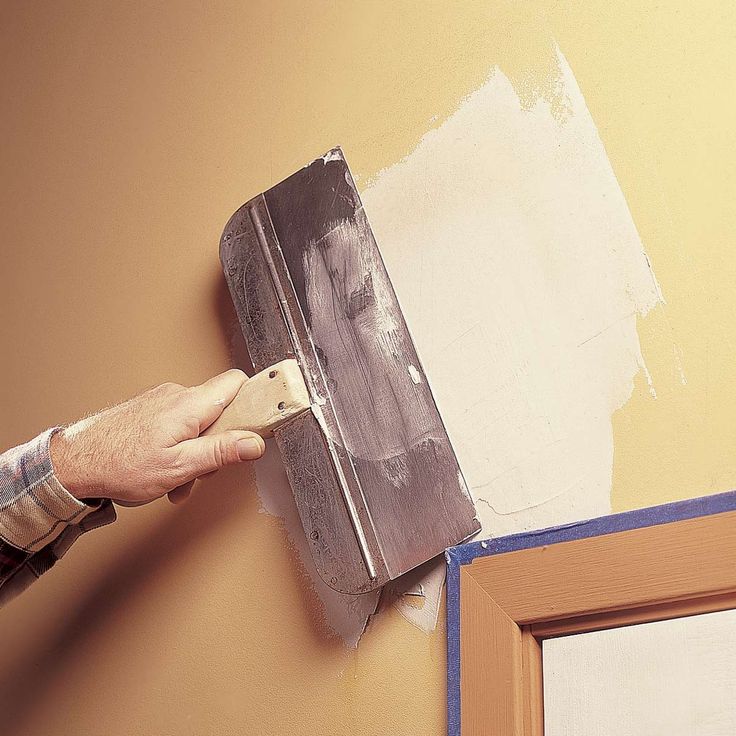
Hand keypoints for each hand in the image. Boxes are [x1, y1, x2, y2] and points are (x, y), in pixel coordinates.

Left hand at [50, 369, 264, 505]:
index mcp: (189, 405)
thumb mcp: (178, 467)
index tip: (260, 421)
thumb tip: (254, 443)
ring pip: (198, 420)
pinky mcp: (149, 409)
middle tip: (203, 469)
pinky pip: (179, 422)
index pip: (236, 382)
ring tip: (177, 477)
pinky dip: (179, 445)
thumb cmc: (117, 465)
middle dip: (218, 441)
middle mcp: (176, 394)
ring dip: (196, 449)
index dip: (252, 400)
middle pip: (219, 408)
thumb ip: (220, 453)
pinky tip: (164, 468)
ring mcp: (161, 400)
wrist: (71, 464)